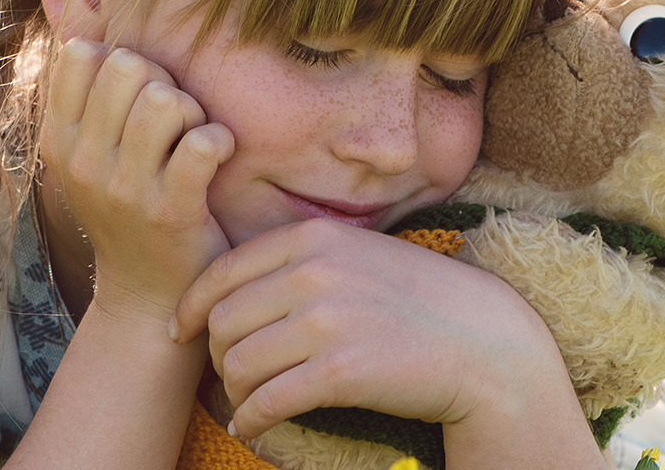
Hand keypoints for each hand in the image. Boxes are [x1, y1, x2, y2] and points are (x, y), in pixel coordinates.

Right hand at [39, 39, 235, 323]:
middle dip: (163, 82)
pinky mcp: (170, 212)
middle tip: (174, 122)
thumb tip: (84, 20)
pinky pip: (203, 143)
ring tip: (191, 139)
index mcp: (58, 139)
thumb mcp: (89, 154)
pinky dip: (220, 142)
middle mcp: (82, 163)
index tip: (134, 98)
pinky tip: (216, 159)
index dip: (120, 60)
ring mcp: (124, 189)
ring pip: (165, 100)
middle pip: (129, 66)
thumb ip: (88, 95)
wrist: (147, 295)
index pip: (81, 54)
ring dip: (191, 112)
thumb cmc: (128, 207)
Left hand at [171, 218, 572, 440]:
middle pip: (222, 321)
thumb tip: (232, 293)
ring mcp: (326, 322)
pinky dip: (250, 420)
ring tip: (248, 402)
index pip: (223, 271)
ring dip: (234, 392)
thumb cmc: (417, 301)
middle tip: (230, 375)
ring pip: (237, 363)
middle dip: (216, 354)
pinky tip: (253, 427)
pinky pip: (266, 401)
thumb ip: (302, 261)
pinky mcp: (340, 371)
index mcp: (314, 237)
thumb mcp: (358, 255)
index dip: (191, 306)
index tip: (181, 331)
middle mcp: (314, 273)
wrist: (483, 341)